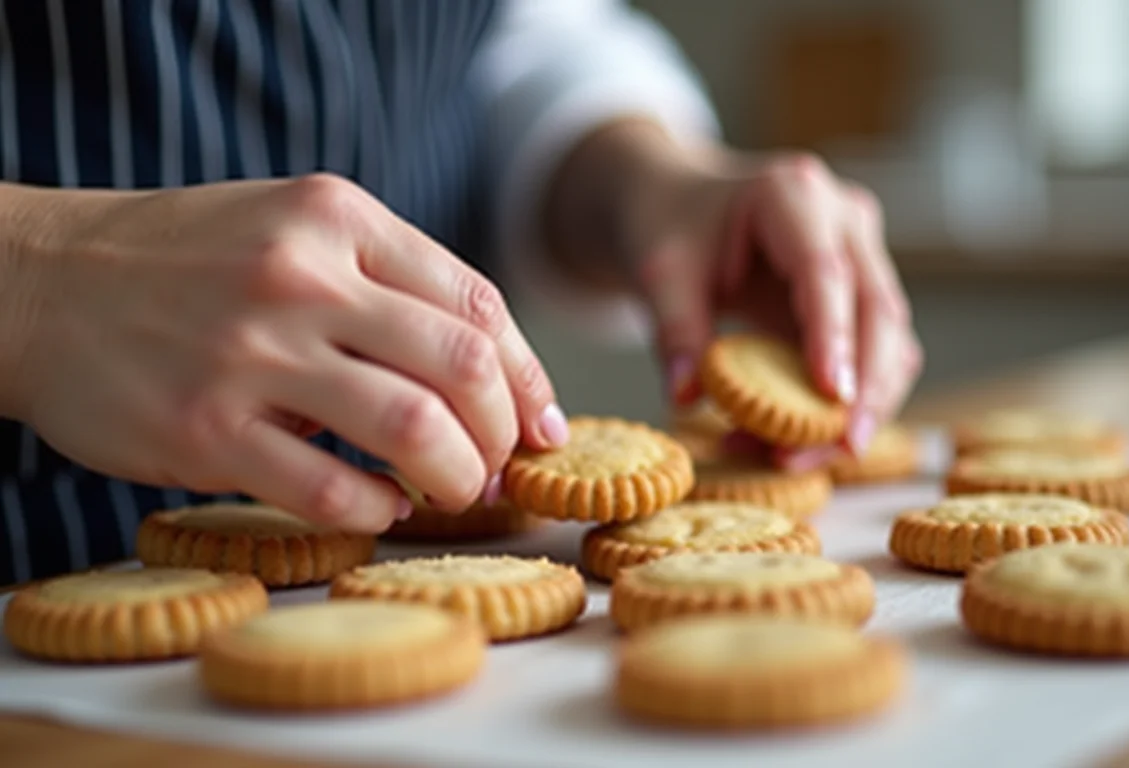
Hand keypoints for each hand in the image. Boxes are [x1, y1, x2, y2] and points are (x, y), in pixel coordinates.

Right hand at [9, 175, 566, 529]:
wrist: (40, 282)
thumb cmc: (187, 262)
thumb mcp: (293, 228)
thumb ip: (388, 283)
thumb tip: (495, 375)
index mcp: (339, 220)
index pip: (478, 303)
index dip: (528, 377)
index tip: (542, 424)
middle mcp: (303, 276)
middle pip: (463, 366)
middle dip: (504, 434)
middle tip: (500, 466)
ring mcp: (251, 352)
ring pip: (413, 428)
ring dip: (458, 477)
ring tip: (456, 492)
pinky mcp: (202, 427)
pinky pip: (330, 488)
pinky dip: (378, 508)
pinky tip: (381, 506)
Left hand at [546, 122, 920, 466]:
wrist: (681, 207)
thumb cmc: (672, 227)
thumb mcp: (661, 272)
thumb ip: (675, 331)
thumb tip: (686, 397)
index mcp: (794, 194)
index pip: (826, 272)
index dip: (834, 336)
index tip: (833, 395)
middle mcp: (845, 222)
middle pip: (879, 311)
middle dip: (868, 388)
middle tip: (843, 449)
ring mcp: (863, 258)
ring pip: (892, 342)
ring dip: (861, 407)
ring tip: (799, 457)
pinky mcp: (862, 299)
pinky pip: (875, 359)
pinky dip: (846, 406)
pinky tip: (798, 443)